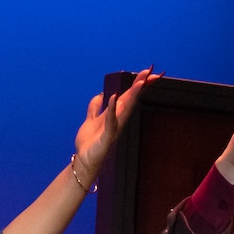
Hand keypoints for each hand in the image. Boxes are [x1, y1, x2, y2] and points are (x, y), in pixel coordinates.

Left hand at [74, 67, 155, 181]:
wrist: (83, 160)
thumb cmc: (89, 143)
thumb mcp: (90, 120)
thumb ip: (94, 108)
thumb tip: (100, 95)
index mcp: (114, 115)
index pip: (127, 97)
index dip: (136, 85)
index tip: (146, 73)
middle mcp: (117, 121)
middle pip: (130, 100)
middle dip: (140, 86)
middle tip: (150, 73)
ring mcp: (113, 129)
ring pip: (125, 109)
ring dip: (132, 95)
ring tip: (140, 83)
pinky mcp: (106, 137)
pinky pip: (111, 122)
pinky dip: (113, 110)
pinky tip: (114, 98)